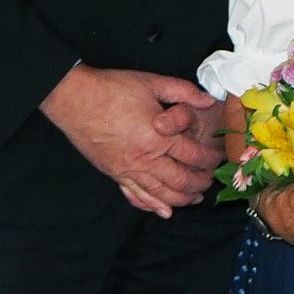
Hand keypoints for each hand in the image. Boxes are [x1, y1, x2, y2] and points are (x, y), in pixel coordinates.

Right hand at [40, 65, 220, 216]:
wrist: (73, 99)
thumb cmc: (112, 89)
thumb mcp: (153, 83)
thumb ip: (185, 92)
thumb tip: (209, 100)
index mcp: (158, 137)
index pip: (195, 156)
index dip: (211, 160)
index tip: (220, 158)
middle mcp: (145, 158)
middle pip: (181, 180)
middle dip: (200, 184)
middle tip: (211, 181)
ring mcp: (127, 169)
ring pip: (160, 193)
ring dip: (180, 199)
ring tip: (194, 199)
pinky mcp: (113, 173)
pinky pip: (135, 196)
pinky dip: (151, 205)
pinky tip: (162, 211)